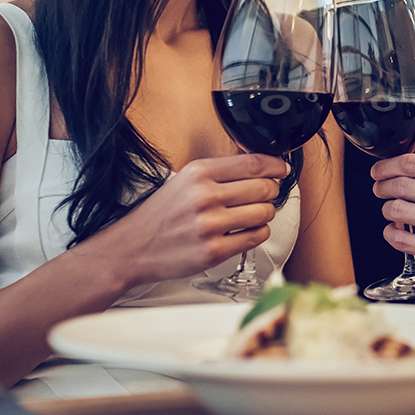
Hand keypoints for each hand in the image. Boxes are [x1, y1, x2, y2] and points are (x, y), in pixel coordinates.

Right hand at [86, 153, 288, 284]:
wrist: (132, 247)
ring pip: (264, 213)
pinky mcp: (214, 251)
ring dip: (265, 213)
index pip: (252, 163)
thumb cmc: (160, 214)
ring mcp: (210, 225)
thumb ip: (219, 172)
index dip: (275, 166)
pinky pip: (256, 237)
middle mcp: (205, 197)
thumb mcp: (185, 180)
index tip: (282, 169)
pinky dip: (258, 233)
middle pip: (264, 187)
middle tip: (265, 195)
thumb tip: (260, 166)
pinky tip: (246, 230)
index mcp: (199, 173)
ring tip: (253, 214)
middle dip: (271, 191)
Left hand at [371, 155, 414, 302]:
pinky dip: (393, 236)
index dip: (388, 166)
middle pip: (400, 185)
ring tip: (391, 211)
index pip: (412, 162)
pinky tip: (396, 233)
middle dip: (383, 186)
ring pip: (397, 211)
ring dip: (388, 210)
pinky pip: (405, 242)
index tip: (380, 169)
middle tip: (380, 188)